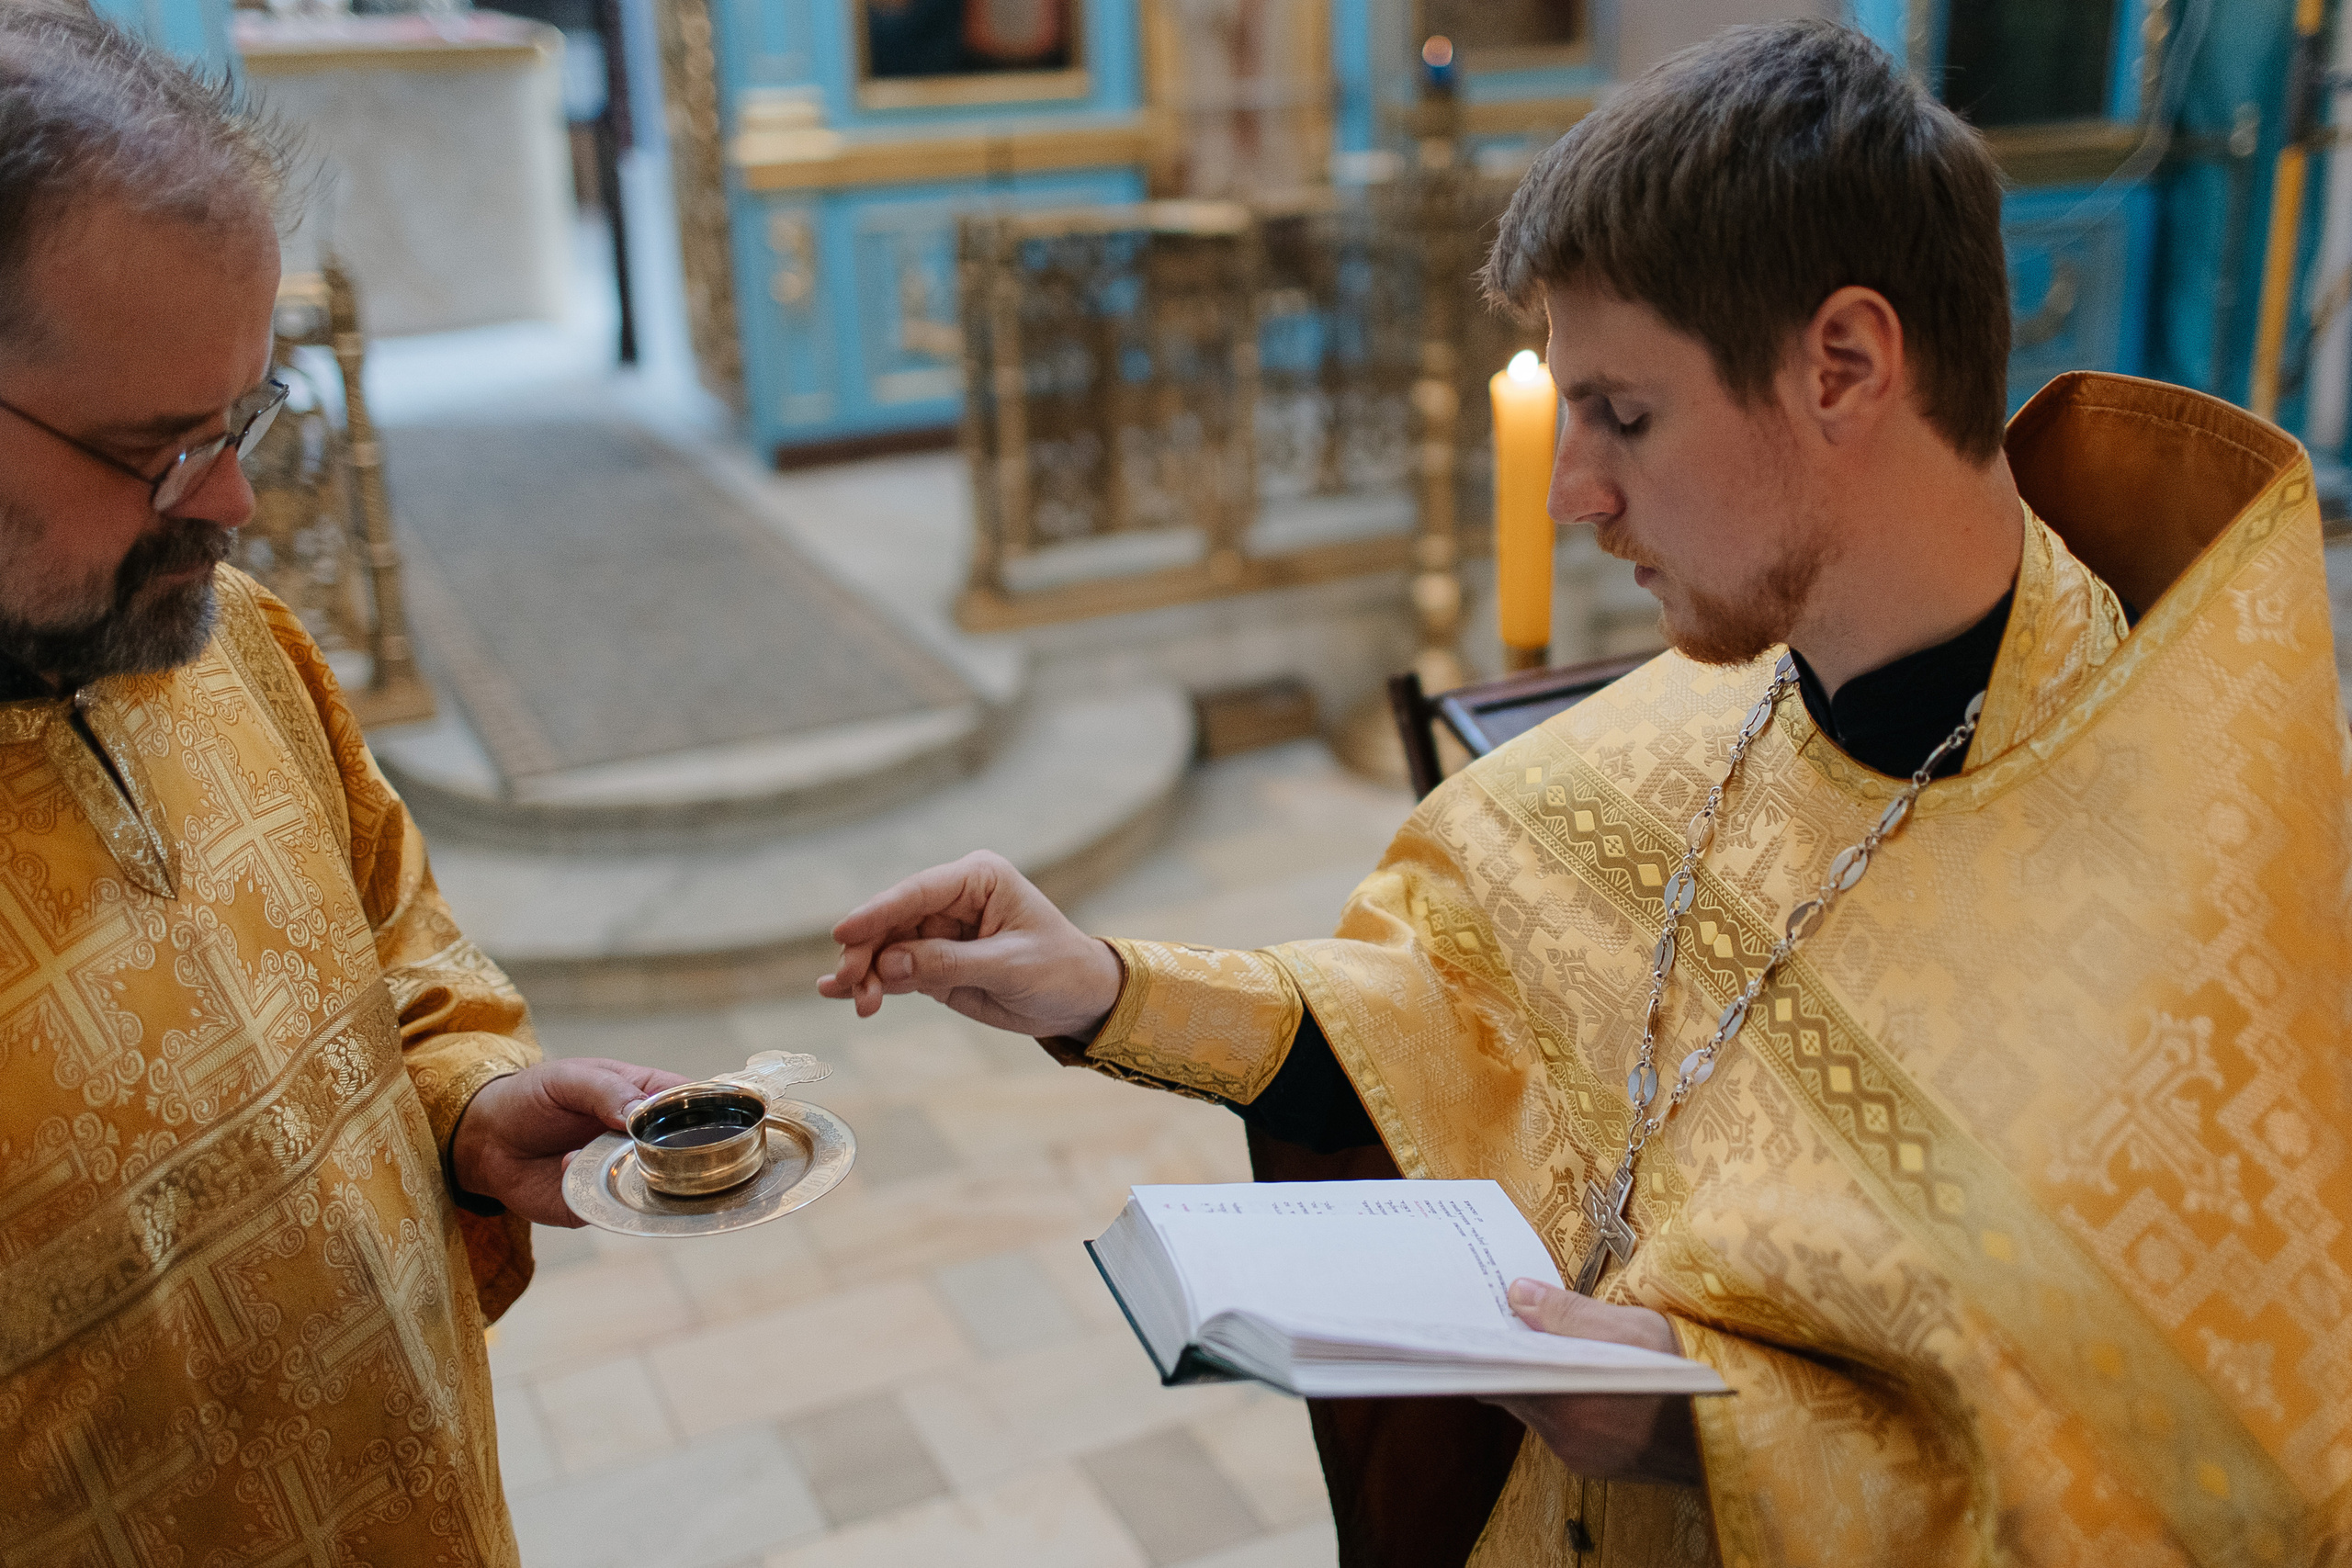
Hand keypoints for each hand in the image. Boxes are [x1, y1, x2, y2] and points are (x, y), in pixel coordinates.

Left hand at [452, 1058, 688, 1226]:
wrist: (486, 1141)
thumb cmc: (531, 1098)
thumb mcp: (566, 1080)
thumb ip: (604, 1090)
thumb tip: (639, 1113)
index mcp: (644, 1096)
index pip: (692, 1102)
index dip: (710, 1112)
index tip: (714, 1121)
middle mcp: (644, 1137)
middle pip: (686, 1149)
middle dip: (684, 1154)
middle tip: (650, 1145)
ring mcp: (627, 1171)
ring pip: (662, 1184)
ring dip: (641, 1178)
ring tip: (602, 1158)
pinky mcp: (604, 1202)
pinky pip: (623, 1209)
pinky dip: (609, 1199)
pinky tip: (576, 1172)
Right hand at [817, 850, 1124, 1038]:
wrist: (1080, 1000)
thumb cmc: (1058, 971)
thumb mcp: (1010, 967)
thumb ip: (949, 964)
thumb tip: (890, 965)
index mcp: (979, 878)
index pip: (918, 892)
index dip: (878, 912)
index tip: (843, 933)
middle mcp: (953, 898)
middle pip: (893, 919)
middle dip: (868, 952)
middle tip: (852, 985)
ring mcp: (940, 930)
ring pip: (887, 947)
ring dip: (866, 973)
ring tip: (859, 1003)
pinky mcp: (934, 961)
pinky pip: (894, 969)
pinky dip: (871, 982)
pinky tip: (840, 995)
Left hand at [1484, 1279, 1702, 1487]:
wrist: (1740, 1435)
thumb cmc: (1692, 1375)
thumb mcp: (1634, 1329)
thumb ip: (1569, 1314)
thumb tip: (1517, 1294)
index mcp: (1569, 1407)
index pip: (1498, 1381)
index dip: (1489, 1351)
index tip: (1482, 1323)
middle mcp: (1569, 1442)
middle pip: (1517, 1395)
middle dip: (1515, 1361)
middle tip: (1515, 1323)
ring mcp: (1584, 1458)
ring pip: (1542, 1412)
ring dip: (1542, 1382)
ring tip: (1549, 1344)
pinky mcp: (1601, 1466)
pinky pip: (1566, 1429)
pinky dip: (1565, 1402)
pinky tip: (1581, 1377)